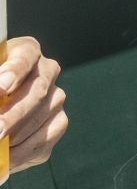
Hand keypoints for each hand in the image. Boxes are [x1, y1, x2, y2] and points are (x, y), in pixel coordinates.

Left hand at [0, 37, 66, 171]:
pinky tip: (4, 157)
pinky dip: (21, 153)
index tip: (0, 89)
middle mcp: (46, 72)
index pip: (25, 56)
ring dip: (14, 137)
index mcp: (25, 52)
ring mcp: (55, 99)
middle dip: (12, 115)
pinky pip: (45, 141)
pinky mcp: (57, 125)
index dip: (14, 72)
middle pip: (36, 91)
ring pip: (42, 117)